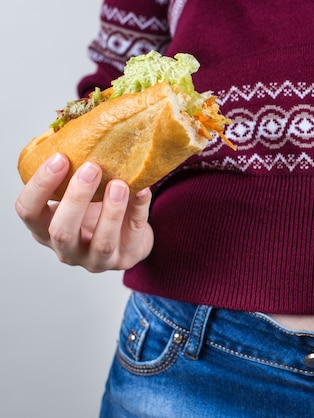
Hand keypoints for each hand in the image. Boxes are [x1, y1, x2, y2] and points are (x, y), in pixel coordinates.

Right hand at [15, 153, 153, 271]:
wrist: (128, 237)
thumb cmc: (96, 210)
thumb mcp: (78, 193)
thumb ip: (73, 171)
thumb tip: (80, 127)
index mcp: (45, 228)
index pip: (28, 211)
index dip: (39, 186)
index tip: (59, 158)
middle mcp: (66, 249)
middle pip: (61, 230)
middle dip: (76, 197)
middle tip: (91, 168)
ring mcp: (96, 260)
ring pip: (101, 242)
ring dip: (111, 211)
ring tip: (120, 183)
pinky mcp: (125, 258)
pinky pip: (134, 234)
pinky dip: (139, 210)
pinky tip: (143, 190)